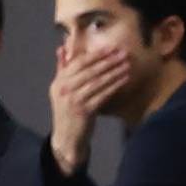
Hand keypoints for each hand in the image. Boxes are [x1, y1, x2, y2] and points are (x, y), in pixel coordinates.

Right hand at [49, 45, 129, 175]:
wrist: (66, 137)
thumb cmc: (67, 112)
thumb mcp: (60, 89)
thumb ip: (62, 69)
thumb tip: (62, 48)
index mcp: (59, 81)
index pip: (78, 63)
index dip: (95, 54)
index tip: (110, 48)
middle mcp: (64, 88)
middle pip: (89, 70)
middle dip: (108, 61)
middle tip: (123, 53)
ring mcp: (74, 100)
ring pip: (97, 82)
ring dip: (114, 72)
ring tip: (126, 64)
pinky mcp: (85, 111)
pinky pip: (103, 95)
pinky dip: (114, 86)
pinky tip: (124, 80)